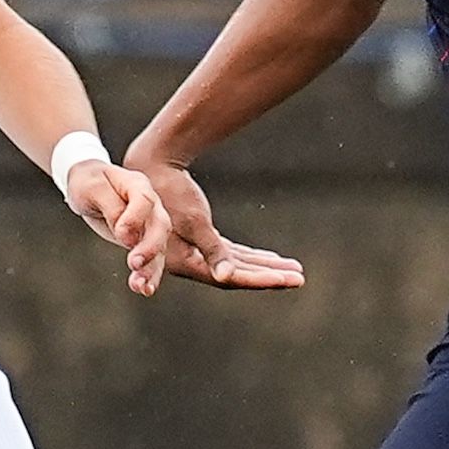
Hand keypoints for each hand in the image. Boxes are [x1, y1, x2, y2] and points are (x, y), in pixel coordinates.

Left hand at [63, 160, 170, 295]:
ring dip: (151, 269)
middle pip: (160, 226)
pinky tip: (144, 289)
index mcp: (138, 185)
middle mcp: (150, 206)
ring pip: (159, 248)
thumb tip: (124, 232)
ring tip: (141, 286)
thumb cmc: (88, 183)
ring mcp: (149, 225)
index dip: (135, 218)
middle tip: (135, 263)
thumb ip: (110, 205)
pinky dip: (148, 276)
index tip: (121, 234)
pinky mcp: (143, 242)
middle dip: (150, 247)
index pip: (144, 200)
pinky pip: (151, 261)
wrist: (87, 185)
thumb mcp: (92, 188)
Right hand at [130, 159, 307, 292]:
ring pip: (238, 264)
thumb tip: (227, 277)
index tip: (290, 278)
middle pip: (239, 275)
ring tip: (293, 268)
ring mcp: (196, 251)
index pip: (234, 278)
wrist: (149, 169)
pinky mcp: (199, 238)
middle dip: (270, 275)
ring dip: (265, 266)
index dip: (263, 280)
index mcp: (189, 263)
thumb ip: (212, 252)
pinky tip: (267, 257)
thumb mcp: (194, 222)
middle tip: (300, 276)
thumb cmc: (170, 193)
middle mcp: (193, 263)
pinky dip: (250, 256)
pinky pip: (231, 253)